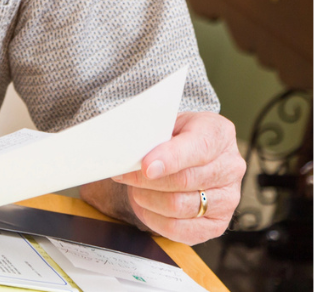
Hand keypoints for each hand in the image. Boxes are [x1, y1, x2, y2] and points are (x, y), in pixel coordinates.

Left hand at [83, 111, 245, 243]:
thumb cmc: (171, 137)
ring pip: (179, 206)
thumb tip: (129, 153)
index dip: (169, 159)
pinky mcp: (218, 224)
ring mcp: (228, 198)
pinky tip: (145, 206)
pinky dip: (154, 219)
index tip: (145, 166)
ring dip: (147, 199)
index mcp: (218, 134)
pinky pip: (180, 229)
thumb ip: (152, 136)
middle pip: (184, 181)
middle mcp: (230, 167)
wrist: (184, 155)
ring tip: (135, 189)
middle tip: (123, 175)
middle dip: (146, 180)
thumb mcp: (163, 124)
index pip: (198, 149)